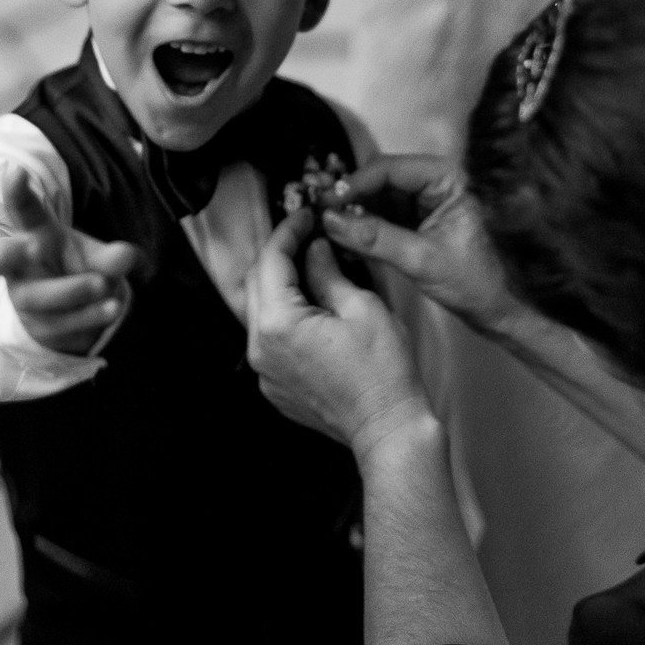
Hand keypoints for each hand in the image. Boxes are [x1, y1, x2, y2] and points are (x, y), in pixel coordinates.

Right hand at [0, 167, 139, 354]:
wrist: (75, 313)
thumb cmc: (75, 268)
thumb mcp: (96, 256)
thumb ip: (111, 257)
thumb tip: (127, 256)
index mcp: (32, 234)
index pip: (22, 211)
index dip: (17, 192)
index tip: (16, 171)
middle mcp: (20, 266)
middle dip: (2, 252)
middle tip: (33, 245)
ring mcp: (26, 298)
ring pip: (37, 296)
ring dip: (70, 290)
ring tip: (102, 284)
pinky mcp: (39, 327)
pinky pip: (61, 324)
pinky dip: (88, 315)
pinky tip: (112, 307)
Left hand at [246, 207, 432, 464]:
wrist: (387, 428)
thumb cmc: (383, 373)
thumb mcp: (362, 307)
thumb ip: (328, 272)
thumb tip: (315, 249)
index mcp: (279, 324)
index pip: (271, 261)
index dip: (287, 231)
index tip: (303, 217)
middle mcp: (260, 349)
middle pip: (257, 284)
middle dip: (279, 255)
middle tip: (305, 236)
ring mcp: (264, 371)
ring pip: (259, 312)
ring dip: (279, 286)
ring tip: (309, 268)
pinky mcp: (274, 386)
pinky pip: (268, 340)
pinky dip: (283, 317)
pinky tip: (311, 308)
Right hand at [320, 155, 516, 332]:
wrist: (502, 310)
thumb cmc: (478, 281)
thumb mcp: (423, 259)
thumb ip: (377, 238)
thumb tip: (332, 221)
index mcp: (447, 178)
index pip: (390, 168)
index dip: (355, 183)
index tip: (327, 203)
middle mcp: (435, 183)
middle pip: (380, 180)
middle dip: (351, 198)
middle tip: (321, 216)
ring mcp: (426, 204)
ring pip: (378, 199)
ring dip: (354, 213)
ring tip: (328, 229)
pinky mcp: (418, 224)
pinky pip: (384, 218)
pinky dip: (365, 228)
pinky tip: (345, 239)